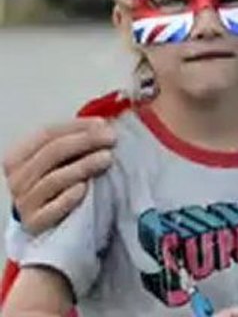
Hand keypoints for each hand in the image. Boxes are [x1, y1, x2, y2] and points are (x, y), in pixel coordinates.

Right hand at [2, 118, 114, 232]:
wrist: (48, 218)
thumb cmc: (58, 180)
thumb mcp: (61, 159)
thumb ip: (75, 140)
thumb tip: (102, 124)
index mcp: (19, 157)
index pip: (47, 134)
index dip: (77, 126)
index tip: (103, 124)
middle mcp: (17, 179)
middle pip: (52, 153)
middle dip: (85, 141)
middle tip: (111, 138)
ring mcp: (24, 202)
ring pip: (54, 179)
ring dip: (84, 166)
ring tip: (107, 158)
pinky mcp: (35, 224)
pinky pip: (52, 209)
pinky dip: (69, 198)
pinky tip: (84, 189)